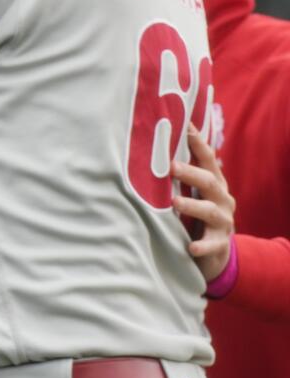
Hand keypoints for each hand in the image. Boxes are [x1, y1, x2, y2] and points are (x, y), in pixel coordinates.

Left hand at [171, 128, 235, 280]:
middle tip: (171, 166)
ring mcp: (223, 221)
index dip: (198, 143)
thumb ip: (181, 173)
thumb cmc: (196, 214)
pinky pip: (212, 244)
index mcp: (214, 183)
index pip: (207, 159)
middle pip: (208, 182)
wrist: (214, 251)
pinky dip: (202, 245)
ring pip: (209, 211)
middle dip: (191, 173)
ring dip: (192, 205)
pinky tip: (191, 246)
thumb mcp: (192, 192)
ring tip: (175, 202)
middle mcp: (222, 199)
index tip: (186, 126)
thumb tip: (154, 144)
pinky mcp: (219, 244)